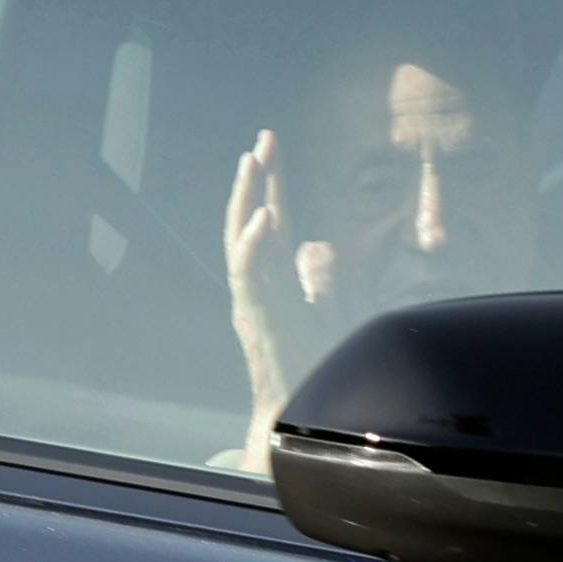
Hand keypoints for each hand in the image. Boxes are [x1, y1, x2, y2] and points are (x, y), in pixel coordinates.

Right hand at [224, 130, 330, 471]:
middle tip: (262, 140)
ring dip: (247, 200)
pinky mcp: (254, 320)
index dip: (271, 183)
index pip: (271, 223)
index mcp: (274, 284)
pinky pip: (249, 276)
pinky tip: (265, 215)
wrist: (295, 422)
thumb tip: (316, 250)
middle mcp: (258, 288)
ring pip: (242, 242)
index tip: (270, 143)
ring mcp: (253, 302)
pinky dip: (254, 244)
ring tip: (253, 161)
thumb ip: (317, 283)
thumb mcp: (320, 317)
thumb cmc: (308, 375)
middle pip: (252, 222)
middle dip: (256, 180)